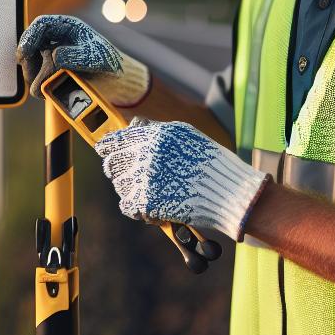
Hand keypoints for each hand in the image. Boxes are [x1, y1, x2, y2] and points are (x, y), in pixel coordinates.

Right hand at [17, 14, 149, 106]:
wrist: (114, 79)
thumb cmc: (107, 62)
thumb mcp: (96, 58)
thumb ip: (77, 56)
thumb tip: (55, 56)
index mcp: (68, 26)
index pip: (41, 25)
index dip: (29, 38)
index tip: (23, 55)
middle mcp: (56, 37)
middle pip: (31, 43)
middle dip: (29, 61)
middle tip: (32, 78)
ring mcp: (51, 52)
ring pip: (31, 61)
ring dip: (34, 75)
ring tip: (46, 89)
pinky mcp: (50, 68)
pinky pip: (37, 75)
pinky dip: (39, 84)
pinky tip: (47, 91)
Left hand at [95, 119, 268, 240]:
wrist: (228, 192)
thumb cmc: (210, 161)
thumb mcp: (184, 133)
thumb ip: (154, 128)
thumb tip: (132, 124)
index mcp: (153, 136)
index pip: (113, 141)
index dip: (107, 148)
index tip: (106, 153)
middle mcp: (145, 156)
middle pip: (112, 165)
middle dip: (121, 171)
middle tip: (136, 177)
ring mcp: (145, 180)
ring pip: (120, 187)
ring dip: (132, 190)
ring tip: (154, 191)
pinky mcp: (148, 203)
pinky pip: (128, 207)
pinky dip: (138, 209)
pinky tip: (154, 206)